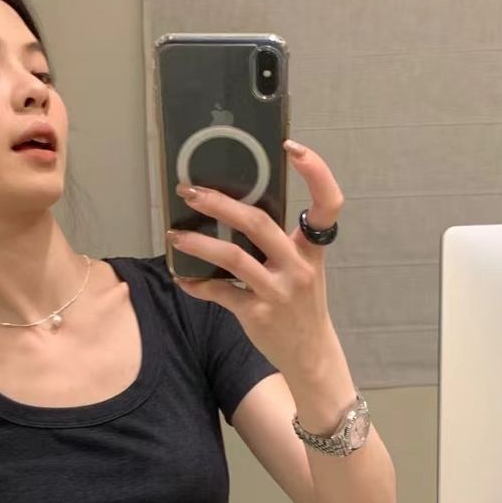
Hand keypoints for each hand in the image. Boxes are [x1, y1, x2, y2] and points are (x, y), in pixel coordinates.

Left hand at [166, 139, 344, 379]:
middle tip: (190, 191)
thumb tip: (234, 210)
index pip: (328, 205)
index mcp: (312, 249)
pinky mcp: (258, 315)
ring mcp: (278, 292)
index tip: (291, 148)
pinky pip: (220, 293)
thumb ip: (279, 243)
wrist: (311, 354)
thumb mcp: (303, 269)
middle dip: (220, 203)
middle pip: (259, 223)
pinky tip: (182, 277)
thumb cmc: (301, 304)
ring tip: (174, 235)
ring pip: (233, 258)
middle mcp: (298, 267)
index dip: (316, 172)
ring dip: (198, 243)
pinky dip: (197, 284)